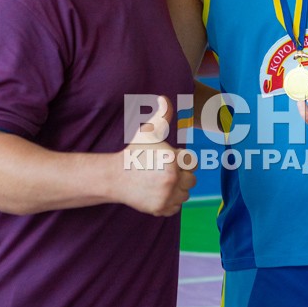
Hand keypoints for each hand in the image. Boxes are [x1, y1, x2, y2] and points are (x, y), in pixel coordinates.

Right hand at [118, 95, 196, 216]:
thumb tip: (163, 97)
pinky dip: (170, 201)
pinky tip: (158, 192)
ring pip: (185, 194)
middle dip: (181, 174)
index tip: (168, 158)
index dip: (181, 159)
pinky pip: (176, 207)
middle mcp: (172, 179)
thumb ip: (162, 114)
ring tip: (161, 181)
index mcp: (173, 160)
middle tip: (163, 171)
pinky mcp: (160, 209)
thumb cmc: (134, 152)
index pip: (192, 162)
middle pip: (191, 180)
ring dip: (177, 189)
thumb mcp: (148, 132)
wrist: (115, 177)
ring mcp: (166, 196)